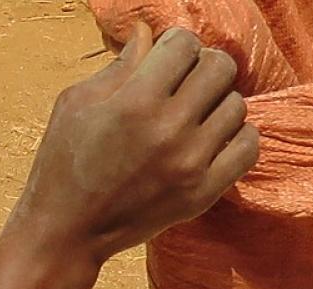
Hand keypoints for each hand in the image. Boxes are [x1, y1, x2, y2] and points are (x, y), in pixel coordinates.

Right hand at [7, 25, 260, 264]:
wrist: (67, 231)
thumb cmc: (64, 163)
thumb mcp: (77, 104)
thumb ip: (119, 66)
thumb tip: (149, 33)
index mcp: (134, 102)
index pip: (184, 44)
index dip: (174, 44)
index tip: (164, 58)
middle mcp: (168, 129)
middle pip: (220, 67)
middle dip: (201, 66)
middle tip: (184, 81)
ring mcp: (191, 163)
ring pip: (236, 104)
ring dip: (216, 102)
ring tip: (193, 114)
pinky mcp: (203, 192)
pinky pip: (248, 146)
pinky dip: (236, 136)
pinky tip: (212, 138)